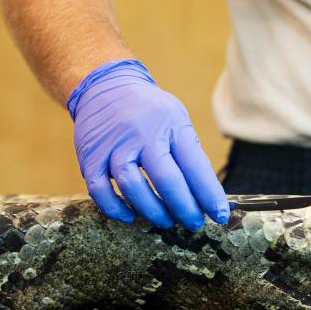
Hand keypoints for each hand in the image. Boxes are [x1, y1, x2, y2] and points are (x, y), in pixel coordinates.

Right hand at [68, 59, 229, 229]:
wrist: (105, 86)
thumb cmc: (149, 111)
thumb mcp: (177, 120)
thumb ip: (189, 155)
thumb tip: (208, 197)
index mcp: (171, 125)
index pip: (195, 166)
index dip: (209, 195)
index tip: (220, 215)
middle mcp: (143, 133)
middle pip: (166, 180)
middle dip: (184, 208)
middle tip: (193, 223)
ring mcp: (114, 145)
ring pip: (132, 187)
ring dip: (152, 211)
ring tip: (165, 220)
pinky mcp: (90, 155)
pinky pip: (100, 190)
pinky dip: (115, 208)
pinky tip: (130, 215)